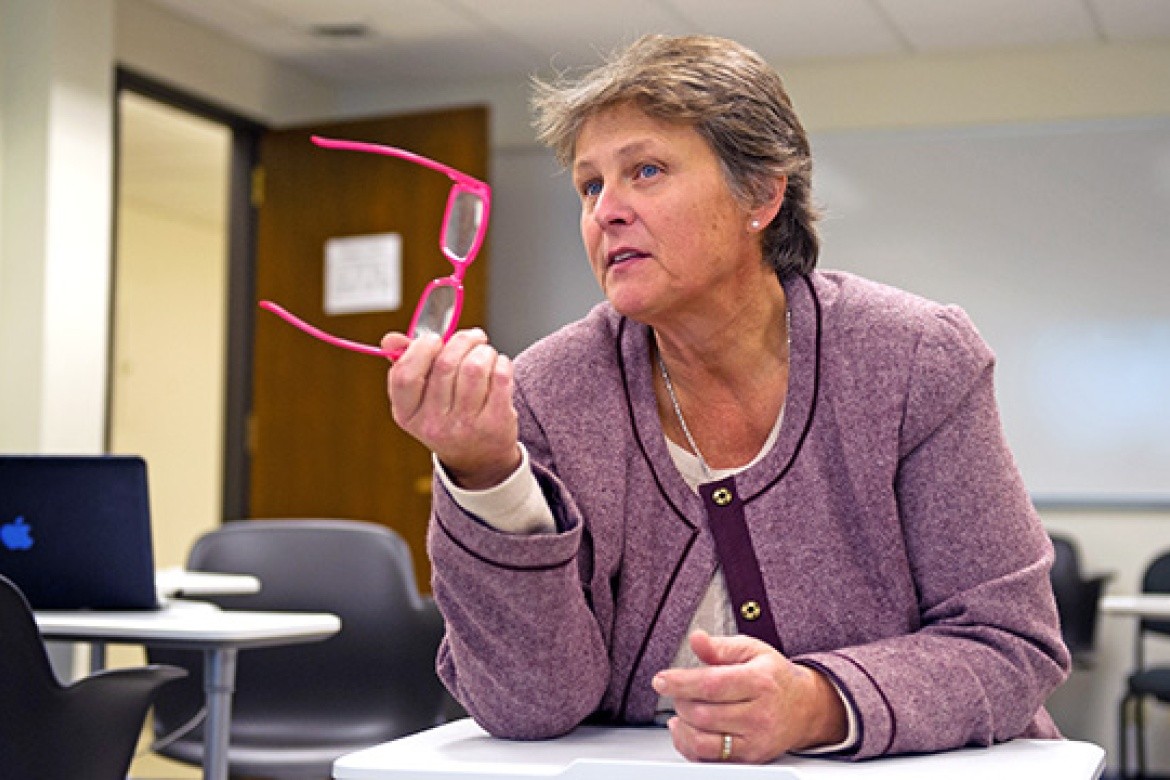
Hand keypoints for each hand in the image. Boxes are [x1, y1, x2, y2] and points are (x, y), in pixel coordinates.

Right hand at [383, 328, 520, 489]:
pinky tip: (498, 367)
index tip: (435, 338)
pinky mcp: (495, 423)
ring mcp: (465, 426)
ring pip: (475, 367)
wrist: (479, 459)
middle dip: (462, 340)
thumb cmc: (448, 419)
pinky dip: (502, 363)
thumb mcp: (419, 400)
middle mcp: (434, 424)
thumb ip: (406, 366)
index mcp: (407, 415)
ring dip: (484, 351)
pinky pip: (500, 377)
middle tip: (473, 337)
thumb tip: (391, 340)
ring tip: (485, 353)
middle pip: (445, 364)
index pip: (405, 375)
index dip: (420, 349)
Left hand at [651, 630, 846, 762]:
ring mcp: (755, 740)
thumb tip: (696, 639)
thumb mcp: (751, 650)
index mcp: (759, 682)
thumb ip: (720, 647)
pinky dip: (689, 745)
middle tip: (678, 691)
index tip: (661, 680)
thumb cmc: (774, 676)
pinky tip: (687, 729)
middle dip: (680, 701)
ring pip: (702, 741)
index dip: (680, 683)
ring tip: (681, 711)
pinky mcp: (750, 759)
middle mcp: (759, 714)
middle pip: (702, 714)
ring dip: (681, 726)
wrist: (805, 707)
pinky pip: (709, 760)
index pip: (711, 685)